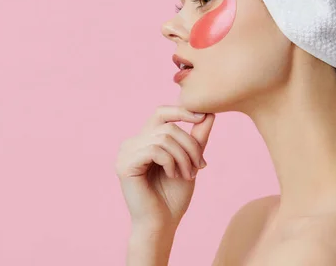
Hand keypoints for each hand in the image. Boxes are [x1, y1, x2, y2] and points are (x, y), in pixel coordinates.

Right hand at [115, 106, 214, 230]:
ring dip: (183, 157)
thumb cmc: (173, 196)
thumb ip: (197, 138)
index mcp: (143, 140)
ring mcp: (125, 153)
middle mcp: (131, 143)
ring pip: (163, 138)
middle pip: (167, 127)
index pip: (161, 113)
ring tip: (188, 174)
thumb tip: (210, 113)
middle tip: (200, 166)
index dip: (181, 111)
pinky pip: (155, 150)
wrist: (162, 224)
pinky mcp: (125, 164)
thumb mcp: (190, 161)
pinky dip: (170, 162)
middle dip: (190, 145)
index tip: (203, 116)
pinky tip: (173, 175)